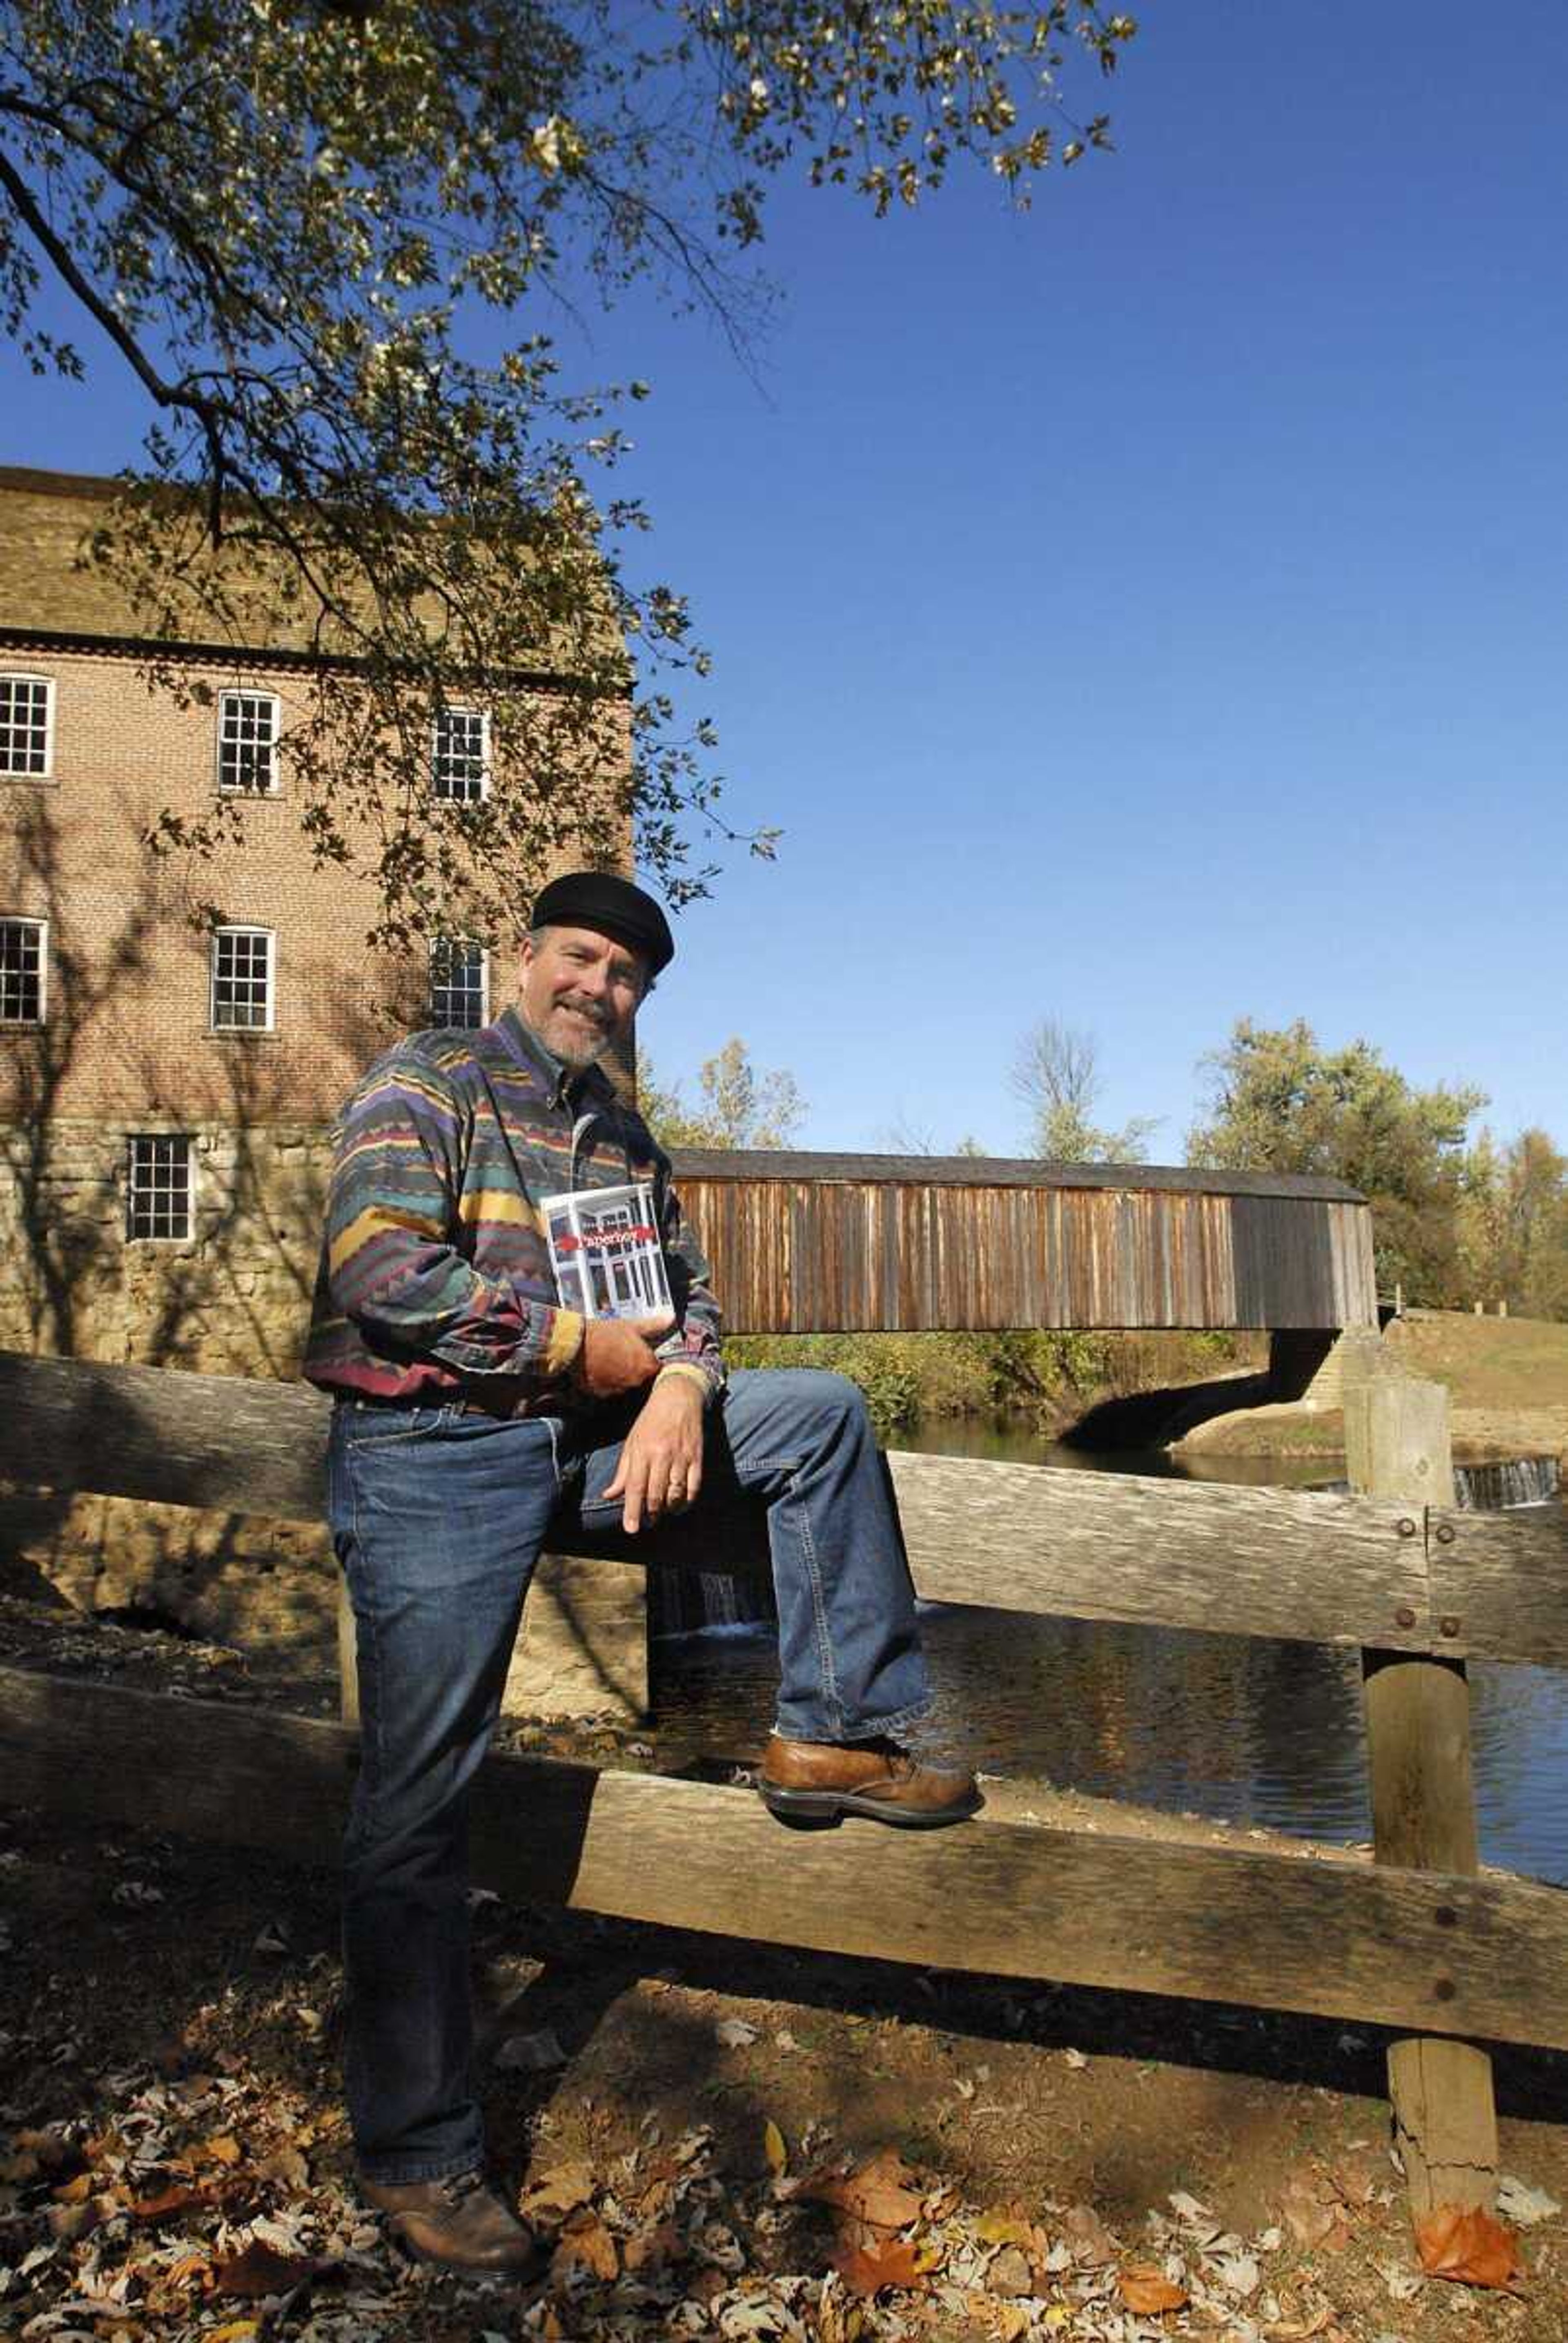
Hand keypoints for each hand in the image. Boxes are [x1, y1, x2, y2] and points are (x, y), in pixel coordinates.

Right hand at [576, 1311, 673, 1399]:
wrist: (577, 1343)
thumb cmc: (604, 1334)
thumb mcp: (633, 1326)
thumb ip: (654, 1325)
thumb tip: (669, 1319)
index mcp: (646, 1366)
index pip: (658, 1369)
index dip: (652, 1361)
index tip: (645, 1355)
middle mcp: (635, 1381)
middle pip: (642, 1378)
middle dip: (636, 1368)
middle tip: (625, 1355)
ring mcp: (619, 1389)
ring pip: (625, 1384)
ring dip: (622, 1375)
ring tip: (611, 1359)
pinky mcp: (602, 1394)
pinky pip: (609, 1389)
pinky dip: (607, 1381)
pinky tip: (601, 1367)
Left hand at [604, 1374, 705, 1533]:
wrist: (678, 1397)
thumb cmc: (650, 1422)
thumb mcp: (631, 1443)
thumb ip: (622, 1472)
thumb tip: (609, 1495)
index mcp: (642, 1451)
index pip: (635, 1487)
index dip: (632, 1510)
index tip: (630, 1529)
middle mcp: (662, 1455)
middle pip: (656, 1494)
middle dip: (651, 1513)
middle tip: (647, 1522)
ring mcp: (681, 1456)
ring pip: (675, 1493)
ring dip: (668, 1509)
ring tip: (662, 1513)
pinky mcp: (697, 1457)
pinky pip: (694, 1487)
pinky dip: (687, 1501)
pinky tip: (680, 1506)